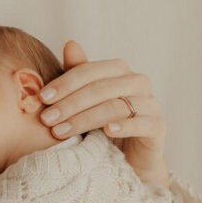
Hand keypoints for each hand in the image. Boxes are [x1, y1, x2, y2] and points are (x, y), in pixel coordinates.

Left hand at [39, 40, 168, 185]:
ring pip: (116, 106)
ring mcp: (151, 104)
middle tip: (46, 118)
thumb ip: (78, 74)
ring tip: (60, 131)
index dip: (65, 83)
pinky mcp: (158, 127)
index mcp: (119, 71)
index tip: (43, 97)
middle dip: (70, 103)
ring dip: (85, 118)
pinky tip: (107, 131)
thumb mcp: (86, 101)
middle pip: (101, 88)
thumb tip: (70, 43)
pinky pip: (143, 123)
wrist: (129, 159)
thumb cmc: (103, 126)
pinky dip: (125, 126)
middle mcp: (138, 83)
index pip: (90, 71)